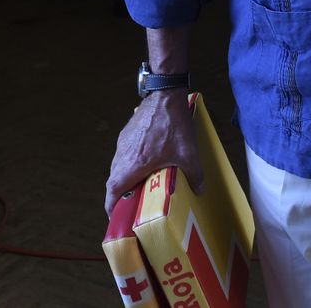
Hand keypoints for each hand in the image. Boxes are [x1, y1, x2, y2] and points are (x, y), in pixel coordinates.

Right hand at [104, 89, 202, 213]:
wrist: (165, 94)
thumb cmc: (174, 124)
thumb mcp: (189, 153)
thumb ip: (195, 174)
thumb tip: (200, 190)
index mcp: (134, 164)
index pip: (113, 190)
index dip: (110, 205)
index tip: (115, 216)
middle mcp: (123, 154)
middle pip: (113, 180)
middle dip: (119, 195)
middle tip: (130, 204)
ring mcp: (123, 142)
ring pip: (117, 166)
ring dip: (124, 178)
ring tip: (138, 186)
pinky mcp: (127, 132)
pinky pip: (123, 154)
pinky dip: (128, 164)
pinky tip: (144, 163)